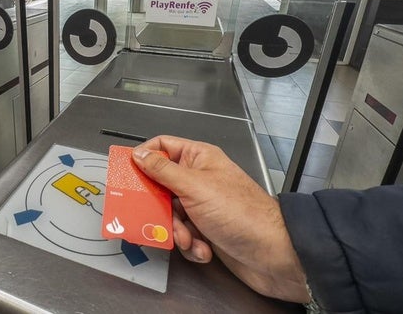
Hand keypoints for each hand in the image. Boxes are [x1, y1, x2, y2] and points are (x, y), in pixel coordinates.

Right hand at [132, 135, 308, 303]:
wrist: (274, 255)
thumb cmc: (240, 213)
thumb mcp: (195, 187)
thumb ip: (163, 170)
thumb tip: (139, 154)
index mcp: (199, 159)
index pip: (163, 146)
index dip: (144, 157)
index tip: (128, 173)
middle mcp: (200, 180)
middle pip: (161, 186)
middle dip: (159, 207)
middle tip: (156, 216)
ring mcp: (203, 206)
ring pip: (170, 215)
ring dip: (177, 231)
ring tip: (190, 239)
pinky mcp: (207, 230)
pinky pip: (184, 234)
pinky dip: (190, 245)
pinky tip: (203, 249)